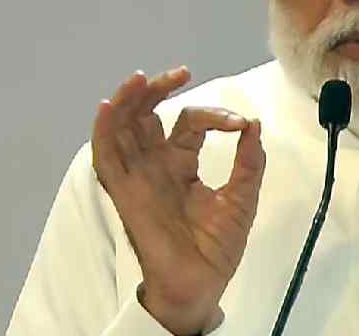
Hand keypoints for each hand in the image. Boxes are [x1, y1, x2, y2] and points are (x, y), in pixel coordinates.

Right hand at [92, 67, 265, 334]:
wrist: (201, 284)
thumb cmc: (217, 246)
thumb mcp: (242, 199)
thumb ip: (249, 162)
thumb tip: (255, 125)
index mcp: (181, 163)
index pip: (191, 122)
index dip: (215, 116)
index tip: (240, 124)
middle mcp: (155, 164)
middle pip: (145, 115)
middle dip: (157, 89)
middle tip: (180, 73)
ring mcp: (138, 176)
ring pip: (122, 128)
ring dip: (127, 100)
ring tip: (139, 78)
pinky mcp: (125, 193)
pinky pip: (106, 158)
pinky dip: (104, 131)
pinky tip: (109, 107)